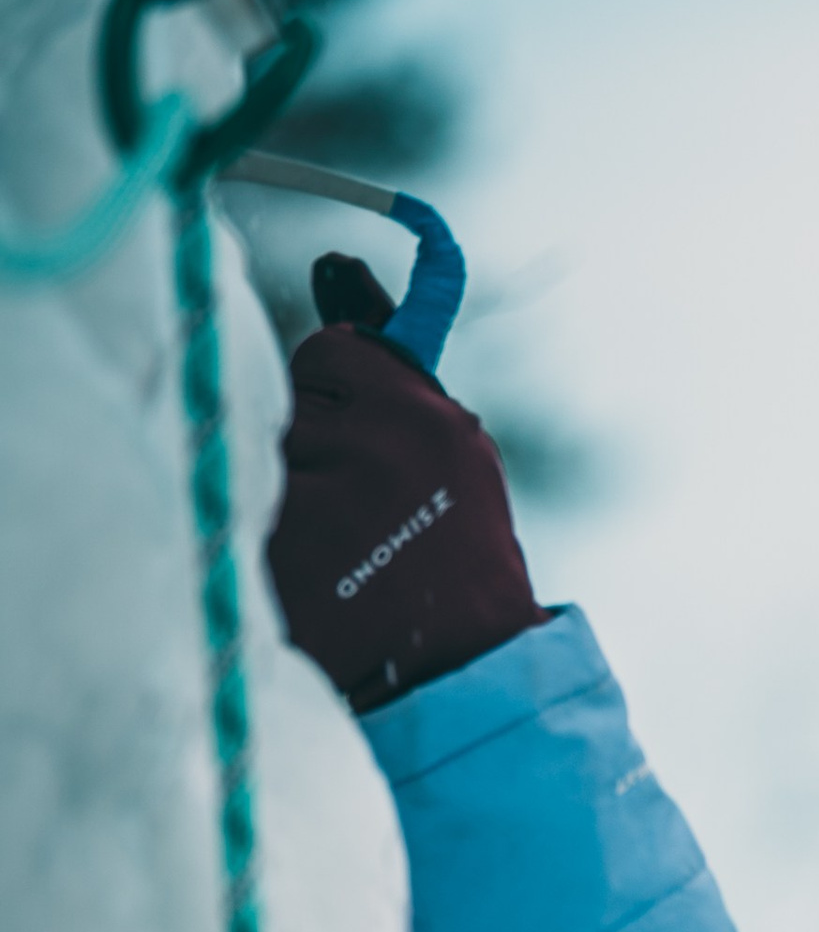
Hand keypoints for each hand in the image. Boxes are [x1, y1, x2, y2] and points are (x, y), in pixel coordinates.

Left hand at [265, 257, 541, 712]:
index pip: (327, 354)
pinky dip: (263, 541)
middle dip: (307, 442)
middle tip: (356, 504)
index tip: (361, 440)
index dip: (336, 396)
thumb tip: (334, 264)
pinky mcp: (273, 558)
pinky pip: (242, 516)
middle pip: (285, 403)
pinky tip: (313, 573)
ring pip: (257, 457)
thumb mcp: (449, 446)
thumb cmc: (458, 553)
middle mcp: (364, 449)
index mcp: (416, 415)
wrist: (463, 666)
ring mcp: (313, 505)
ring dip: (282, 490)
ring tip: (341, 545)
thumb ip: (388, 365)